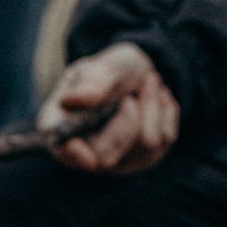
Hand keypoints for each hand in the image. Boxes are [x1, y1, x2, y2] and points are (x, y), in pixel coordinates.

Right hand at [40, 43, 180, 174]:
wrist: (138, 73)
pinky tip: (155, 99)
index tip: (88, 159)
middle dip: (127, 120)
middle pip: (108, 156)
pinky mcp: (145, 158)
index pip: (62, 150)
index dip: (73, 156)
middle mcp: (86, 152)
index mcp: (62, 127)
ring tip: (146, 85)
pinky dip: (165, 109)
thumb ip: (92, 82)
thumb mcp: (102, 66)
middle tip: (129, 97)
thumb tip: (70, 101)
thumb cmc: (110, 70)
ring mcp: (117, 160)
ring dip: (151, 105)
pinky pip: (165, 138)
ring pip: (145, 144)